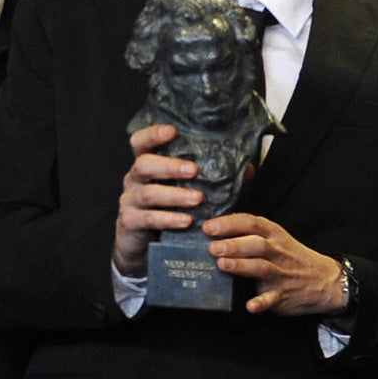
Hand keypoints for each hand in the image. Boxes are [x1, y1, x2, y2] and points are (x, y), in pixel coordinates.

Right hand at [113, 123, 201, 276]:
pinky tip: (186, 221)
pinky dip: (168, 219)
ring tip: (198, 199)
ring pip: (148, 193)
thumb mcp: (188, 191)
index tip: (172, 131)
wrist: (144, 248)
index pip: (141, 143)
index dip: (152, 134)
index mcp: (148, 166)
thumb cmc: (171, 212)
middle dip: (169, 166)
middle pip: (143, 164)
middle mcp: (135, 180)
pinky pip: (148, 219)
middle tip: (194, 170)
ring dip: (175, 195)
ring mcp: (130, 201)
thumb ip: (213, 179)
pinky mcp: (131, 223)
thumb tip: (247, 168)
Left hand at [203, 213, 345, 317]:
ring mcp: (281, 274)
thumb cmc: (292, 258)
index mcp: (274, 235)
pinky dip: (261, 302)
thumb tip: (216, 229)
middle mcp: (277, 252)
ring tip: (222, 266)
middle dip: (233, 245)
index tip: (209, 227)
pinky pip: (272, 299)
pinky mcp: (283, 295)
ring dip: (242, 266)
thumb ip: (251, 233)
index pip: (251, 223)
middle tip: (212, 247)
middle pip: (256, 244)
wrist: (325, 280)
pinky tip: (250, 306)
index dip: (229, 224)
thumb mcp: (277, 238)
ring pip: (261, 268)